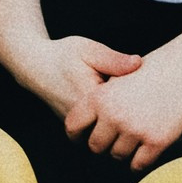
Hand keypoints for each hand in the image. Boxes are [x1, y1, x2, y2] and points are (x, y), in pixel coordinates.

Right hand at [12, 35, 141, 123]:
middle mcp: (85, 118)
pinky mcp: (76, 129)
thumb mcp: (89, 49)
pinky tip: (114, 106)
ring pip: (110, 132)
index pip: (127, 108)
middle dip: (133, 114)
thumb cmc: (62, 54)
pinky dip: (109, 121)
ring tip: (130, 105)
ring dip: (121, 121)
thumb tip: (139, 64)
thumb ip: (114, 59)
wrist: (33, 65)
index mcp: (92, 99)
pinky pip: (99, 130)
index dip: (141, 98)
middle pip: (121, 124)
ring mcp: (79, 127)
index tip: (147, 86)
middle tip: (141, 98)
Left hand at [77, 44, 181, 171]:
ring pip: (117, 155)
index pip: (73, 126)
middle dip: (102, 145)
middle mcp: (114, 115)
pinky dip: (139, 161)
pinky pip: (139, 164)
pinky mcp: (157, 140)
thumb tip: (88, 121)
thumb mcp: (118, 76)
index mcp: (99, 97)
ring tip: (131, 139)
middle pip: (96, 146)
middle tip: (111, 140)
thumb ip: (101, 99)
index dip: (76, 135)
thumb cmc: (153, 69)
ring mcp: (135, 129)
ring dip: (123, 151)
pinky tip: (143, 151)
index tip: (82, 138)